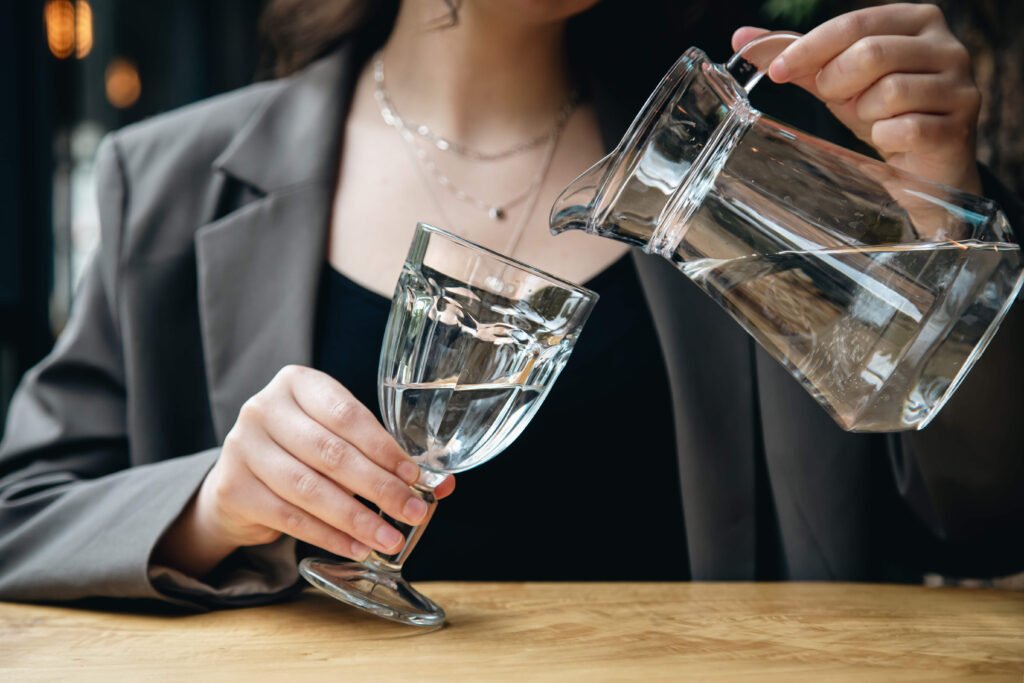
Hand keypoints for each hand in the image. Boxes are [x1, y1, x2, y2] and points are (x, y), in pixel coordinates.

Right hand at [153, 365, 454, 577]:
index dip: (383, 448)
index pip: (346, 414)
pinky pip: (289, 517)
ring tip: (389, 539)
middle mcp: (263, 408)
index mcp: (297, 383)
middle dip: (377, 487)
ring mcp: (243, 448)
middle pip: (330, 453)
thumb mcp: (339, 439)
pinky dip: (328, 536)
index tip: (414, 476)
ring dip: (356, 519)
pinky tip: (356, 547)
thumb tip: (441, 485)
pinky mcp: (233, 488)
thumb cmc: (302, 450)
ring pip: (309, 488)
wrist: (241, 477)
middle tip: (412, 512)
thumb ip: (383, 456)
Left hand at [733, 3, 982, 193]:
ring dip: (866, 114)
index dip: (810, 48)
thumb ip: (796, 58)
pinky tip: (892, 140)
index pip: (854, 24)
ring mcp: (960, 84)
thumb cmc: (880, 115)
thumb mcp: (835, 81)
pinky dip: (885, 139)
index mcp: (916, 21)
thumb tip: (740, 39)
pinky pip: (905, 128)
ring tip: (874, 120)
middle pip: (872, 53)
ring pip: (889, 90)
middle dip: (839, 83)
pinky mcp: (960, 123)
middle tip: (838, 100)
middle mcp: (946, 45)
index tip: (777, 71)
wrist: (920, 168)